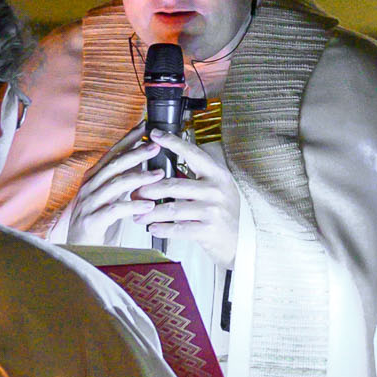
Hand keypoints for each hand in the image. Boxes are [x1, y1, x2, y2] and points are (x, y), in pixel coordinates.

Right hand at [64, 125, 159, 243]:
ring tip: (159, 175)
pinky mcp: (92, 220)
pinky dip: (133, 206)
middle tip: (156, 146)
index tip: (143, 127)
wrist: (79, 249)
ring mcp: (89, 203)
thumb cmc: (97, 223)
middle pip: (114, 165)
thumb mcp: (109, 197)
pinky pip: (115, 210)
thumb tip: (141, 163)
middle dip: (136, 153)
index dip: (127, 140)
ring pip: (116, 184)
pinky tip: (148, 205)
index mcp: (93, 179)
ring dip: (139, 178)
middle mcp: (89, 187)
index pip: (111, 154)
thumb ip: (120, 181)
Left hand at [139, 131, 242, 267]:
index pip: (192, 154)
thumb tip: (162, 171)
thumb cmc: (225, 214)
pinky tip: (152, 227)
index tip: (154, 134)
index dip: (172, 142)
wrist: (242, 242)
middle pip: (173, 185)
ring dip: (150, 212)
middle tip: (133, 193)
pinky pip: (178, 228)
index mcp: (217, 175)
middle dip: (148, 189)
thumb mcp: (217, 190)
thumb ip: (195, 179)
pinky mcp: (208, 230)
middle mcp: (216, 190)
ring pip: (172, 208)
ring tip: (137, 215)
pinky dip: (162, 228)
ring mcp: (213, 211)